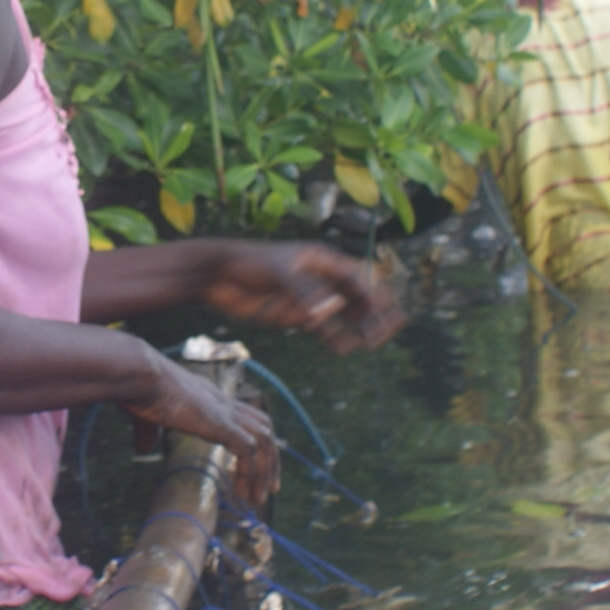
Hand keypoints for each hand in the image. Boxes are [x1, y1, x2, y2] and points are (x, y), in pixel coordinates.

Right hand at [127, 346, 278, 503]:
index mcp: (208, 397)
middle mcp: (222, 401)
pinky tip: (241, 491)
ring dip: (264, 471)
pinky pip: (247, 450)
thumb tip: (143, 449)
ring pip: (263, 440)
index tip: (251, 467)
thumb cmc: (138, 389)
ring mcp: (224, 411)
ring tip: (258, 498)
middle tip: (269, 487)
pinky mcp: (220, 423)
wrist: (140, 375)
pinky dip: (250, 472)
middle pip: (263, 427)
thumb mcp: (145, 415)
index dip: (254, 441)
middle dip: (270, 458)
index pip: (244, 415)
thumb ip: (148, 433)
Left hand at [201, 242, 403, 352]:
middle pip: (355, 296)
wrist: (217, 276)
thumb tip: (324, 313)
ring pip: (343, 315)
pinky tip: (345, 349)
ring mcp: (309, 300)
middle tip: (392, 327)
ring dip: (359, 328)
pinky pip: (323, 330)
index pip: (354, 276)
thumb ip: (302, 291)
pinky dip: (335, 338)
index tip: (378, 310)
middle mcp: (320, 280)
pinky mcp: (296, 317)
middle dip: (374, 312)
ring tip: (374, 342)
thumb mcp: (277, 271)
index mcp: (320, 260)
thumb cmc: (248, 262)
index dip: (370, 293)